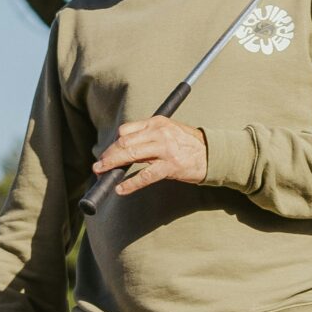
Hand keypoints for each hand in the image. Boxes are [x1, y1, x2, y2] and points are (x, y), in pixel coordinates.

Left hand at [91, 115, 207, 196]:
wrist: (213, 154)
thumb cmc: (188, 144)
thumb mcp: (169, 131)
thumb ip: (149, 135)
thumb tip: (124, 146)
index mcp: (157, 122)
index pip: (126, 130)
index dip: (113, 143)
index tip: (107, 153)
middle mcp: (159, 133)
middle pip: (124, 142)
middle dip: (108, 154)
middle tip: (98, 165)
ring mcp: (165, 149)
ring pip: (131, 155)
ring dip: (112, 165)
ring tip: (102, 173)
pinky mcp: (170, 166)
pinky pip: (145, 175)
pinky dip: (130, 183)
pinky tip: (121, 189)